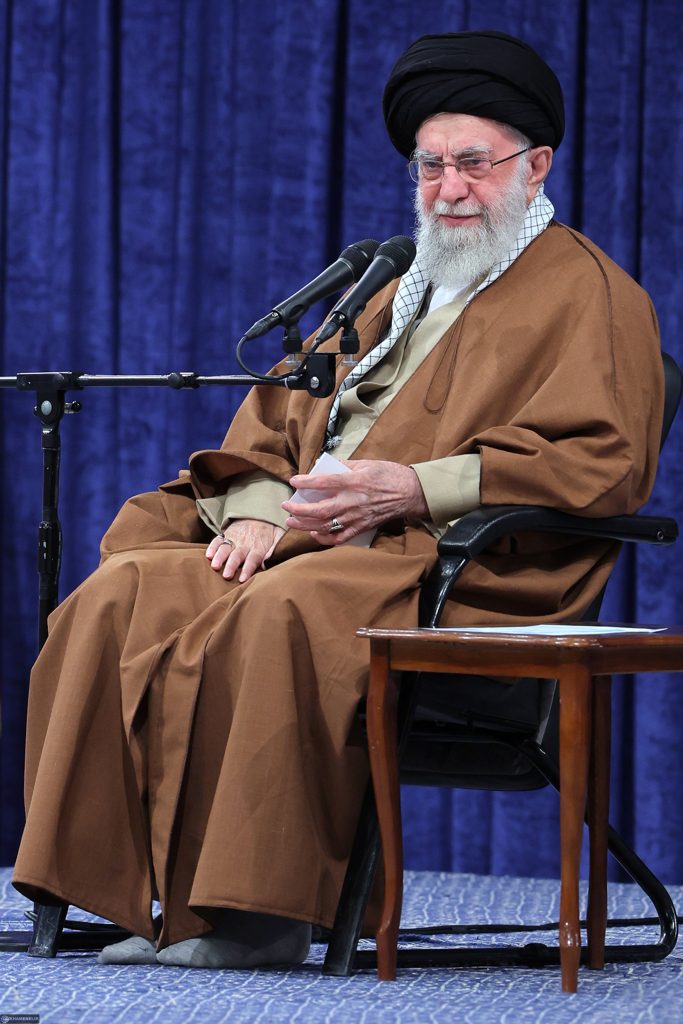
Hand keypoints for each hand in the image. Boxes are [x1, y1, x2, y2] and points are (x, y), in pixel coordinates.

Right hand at [206, 519, 284, 581]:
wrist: (260, 513)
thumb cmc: (270, 531)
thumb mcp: (278, 538)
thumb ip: (275, 550)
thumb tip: (268, 563)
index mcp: (258, 547)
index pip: (253, 560)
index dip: (248, 569)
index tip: (242, 579)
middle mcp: (245, 543)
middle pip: (237, 555)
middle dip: (231, 566)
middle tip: (226, 576)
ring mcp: (234, 538)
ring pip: (226, 548)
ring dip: (220, 557)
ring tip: (214, 566)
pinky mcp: (226, 534)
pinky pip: (218, 540)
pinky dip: (212, 547)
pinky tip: (208, 555)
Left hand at [282, 459, 427, 545]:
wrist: (410, 494)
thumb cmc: (390, 475)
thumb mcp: (367, 463)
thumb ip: (345, 465)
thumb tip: (325, 467)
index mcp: (354, 482)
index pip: (324, 483)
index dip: (306, 482)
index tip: (294, 481)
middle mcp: (353, 502)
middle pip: (320, 510)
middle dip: (299, 509)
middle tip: (285, 505)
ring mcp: (357, 517)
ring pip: (325, 525)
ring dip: (305, 524)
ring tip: (292, 520)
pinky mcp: (362, 528)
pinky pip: (340, 538)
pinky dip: (324, 538)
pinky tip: (314, 533)